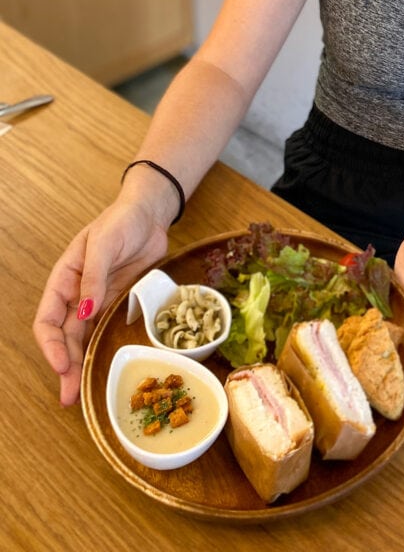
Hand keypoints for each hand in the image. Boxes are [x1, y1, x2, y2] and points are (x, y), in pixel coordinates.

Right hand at [32, 200, 168, 405]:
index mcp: (64, 279)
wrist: (149, 215)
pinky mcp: (120, 303)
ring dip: (81, 365)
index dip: (50, 345)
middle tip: (69, 395)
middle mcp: (78, 295)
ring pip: (85, 339)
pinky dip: (104, 349)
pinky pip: (109, 330)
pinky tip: (105, 368)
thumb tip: (85, 311)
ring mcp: (100, 301)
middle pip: (65, 337)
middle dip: (65, 366)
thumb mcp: (103, 244)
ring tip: (82, 393)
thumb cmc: (121, 221)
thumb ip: (94, 277)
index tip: (61, 364)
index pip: (48, 319)